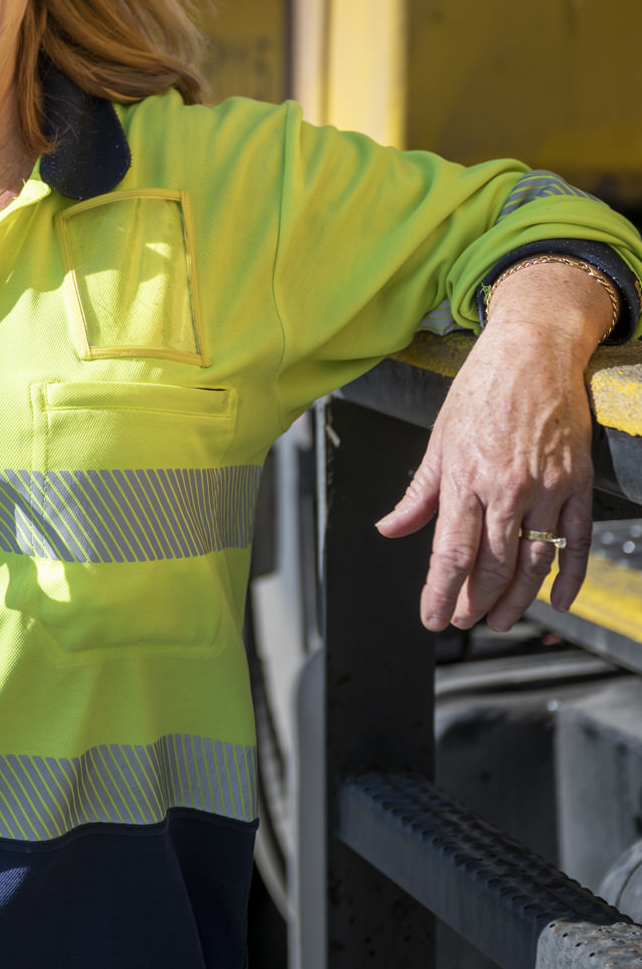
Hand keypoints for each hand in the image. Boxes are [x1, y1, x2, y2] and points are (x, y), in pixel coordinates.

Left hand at [375, 262, 613, 632]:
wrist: (533, 348)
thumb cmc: (482, 387)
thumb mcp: (438, 438)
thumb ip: (418, 493)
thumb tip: (390, 528)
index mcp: (464, 476)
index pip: (451, 551)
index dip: (440, 592)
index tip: (433, 618)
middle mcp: (506, 486)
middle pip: (493, 564)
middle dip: (476, 601)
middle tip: (466, 620)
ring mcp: (547, 486)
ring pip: (534, 560)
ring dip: (517, 598)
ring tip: (501, 619)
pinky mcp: (577, 481)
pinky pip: (576, 539)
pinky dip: (569, 575)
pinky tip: (557, 599)